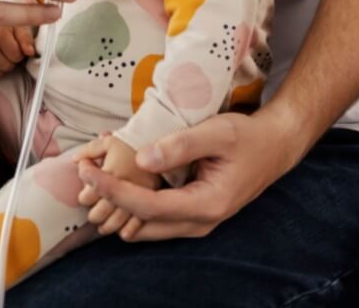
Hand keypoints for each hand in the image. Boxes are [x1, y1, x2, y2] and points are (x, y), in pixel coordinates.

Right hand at [0, 24, 36, 82]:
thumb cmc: (2, 26)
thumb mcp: (18, 27)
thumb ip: (25, 39)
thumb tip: (31, 52)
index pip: (16, 56)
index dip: (19, 53)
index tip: (15, 45)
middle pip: (6, 67)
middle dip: (10, 61)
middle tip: (6, 51)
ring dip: (0, 69)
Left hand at [76, 106, 308, 241]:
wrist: (274, 147)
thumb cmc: (247, 137)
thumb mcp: (217, 132)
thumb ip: (180, 145)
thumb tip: (141, 158)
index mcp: (206, 204)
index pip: (147, 207)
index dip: (113, 191)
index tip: (87, 173)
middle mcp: (200, 222)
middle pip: (141, 223)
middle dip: (109, 202)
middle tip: (84, 175)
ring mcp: (197, 223)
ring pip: (146, 226)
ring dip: (120, 206)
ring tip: (96, 179)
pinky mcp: (193, 215)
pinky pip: (156, 219)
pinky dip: (134, 204)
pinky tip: (122, 182)